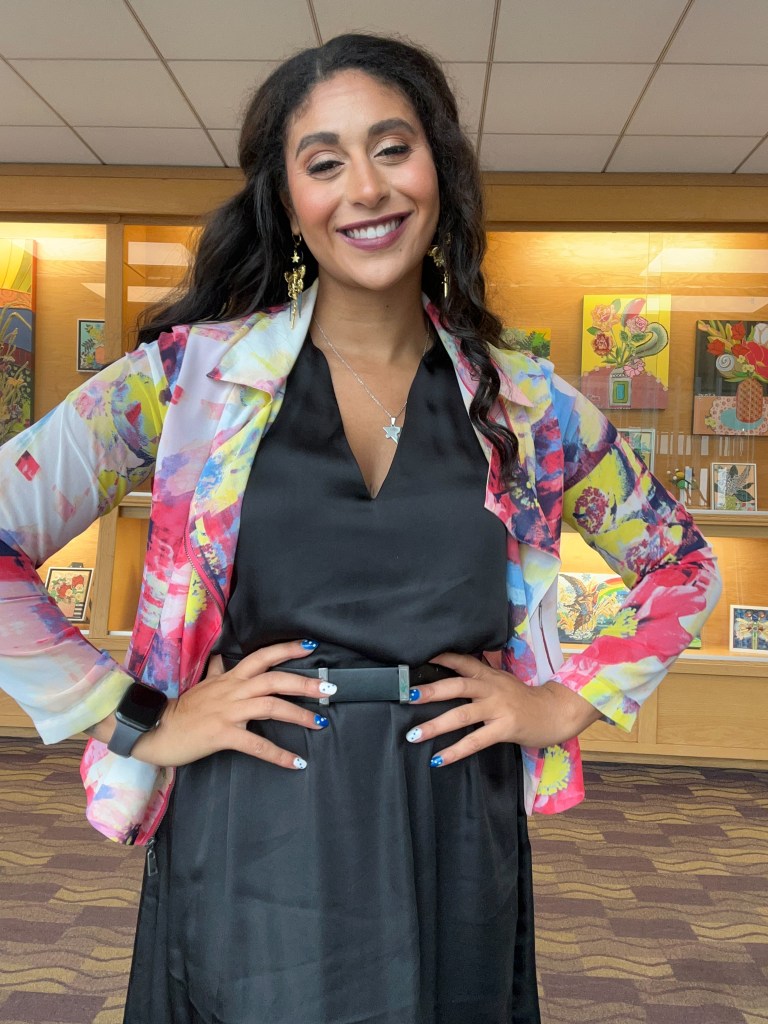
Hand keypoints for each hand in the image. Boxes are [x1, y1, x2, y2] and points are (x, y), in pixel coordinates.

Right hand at [128, 640, 332, 769]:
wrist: (155, 729)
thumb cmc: (181, 710)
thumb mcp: (201, 684)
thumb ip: (216, 670)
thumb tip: (222, 656)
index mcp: (229, 678)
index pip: (262, 656)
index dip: (286, 650)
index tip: (311, 646)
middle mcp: (232, 690)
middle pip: (273, 679)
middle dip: (304, 682)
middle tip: (329, 688)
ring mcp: (228, 711)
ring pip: (270, 706)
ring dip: (298, 714)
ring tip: (320, 722)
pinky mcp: (222, 735)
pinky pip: (255, 744)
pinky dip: (278, 754)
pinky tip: (297, 761)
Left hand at [406, 652, 601, 766]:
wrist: (556, 713)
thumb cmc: (523, 700)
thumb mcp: (501, 683)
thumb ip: (478, 680)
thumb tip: (447, 679)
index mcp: (488, 675)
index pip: (462, 661)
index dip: (441, 656)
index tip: (417, 656)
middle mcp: (491, 688)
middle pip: (457, 685)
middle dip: (431, 691)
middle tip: (407, 696)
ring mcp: (498, 708)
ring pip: (462, 715)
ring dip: (436, 725)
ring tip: (413, 734)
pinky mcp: (505, 728)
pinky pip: (476, 741)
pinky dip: (455, 751)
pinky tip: (438, 759)